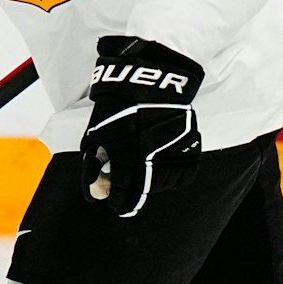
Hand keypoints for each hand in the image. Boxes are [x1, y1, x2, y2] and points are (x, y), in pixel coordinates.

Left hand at [81, 36, 204, 216]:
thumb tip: (94, 190)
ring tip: (143, 177)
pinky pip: (184, 171)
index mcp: (127, 157)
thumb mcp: (96, 132)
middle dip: (134, 195)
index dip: (119, 202)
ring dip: (153, 184)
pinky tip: (163, 169)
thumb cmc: (118, 104)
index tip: (116, 205)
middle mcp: (152, 158)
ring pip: (165, 183)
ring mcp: (173, 151)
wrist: (150, 78)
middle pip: (145, 190)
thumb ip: (94, 163)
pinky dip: (174, 175)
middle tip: (128, 195)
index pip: (124, 194)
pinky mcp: (189, 143)